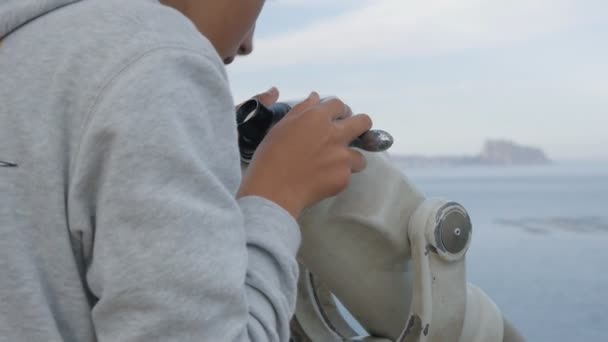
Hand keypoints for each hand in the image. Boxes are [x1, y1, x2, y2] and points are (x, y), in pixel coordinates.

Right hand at [237, 91, 372, 218]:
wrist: (273, 189)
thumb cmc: (270, 156)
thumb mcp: (281, 126)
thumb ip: (302, 109)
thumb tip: (316, 97)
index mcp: (317, 117)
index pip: (339, 105)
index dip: (338, 111)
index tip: (335, 119)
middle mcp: (335, 134)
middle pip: (363, 122)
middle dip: (360, 126)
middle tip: (348, 135)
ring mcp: (342, 157)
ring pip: (360, 155)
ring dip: (349, 158)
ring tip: (333, 166)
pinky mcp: (344, 178)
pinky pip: (348, 174)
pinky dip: (338, 177)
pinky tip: (323, 180)